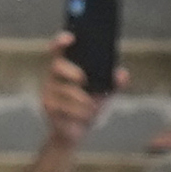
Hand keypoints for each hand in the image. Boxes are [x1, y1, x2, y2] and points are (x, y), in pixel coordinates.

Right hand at [36, 33, 121, 147]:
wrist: (74, 132)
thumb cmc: (88, 108)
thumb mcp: (105, 94)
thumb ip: (114, 83)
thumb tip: (121, 74)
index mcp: (65, 67)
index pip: (58, 48)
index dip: (61, 40)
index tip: (71, 38)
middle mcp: (53, 76)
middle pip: (57, 66)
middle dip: (72, 71)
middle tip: (83, 79)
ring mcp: (48, 92)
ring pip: (67, 91)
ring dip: (83, 101)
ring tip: (91, 108)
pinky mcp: (48, 107)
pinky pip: (66, 107)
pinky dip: (81, 113)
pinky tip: (85, 117)